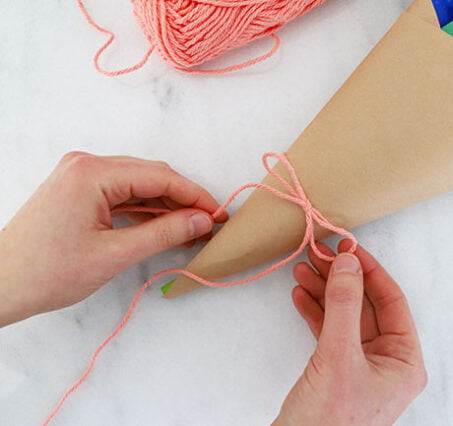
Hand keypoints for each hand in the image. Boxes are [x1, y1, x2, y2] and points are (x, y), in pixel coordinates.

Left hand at [0, 152, 226, 326]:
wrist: (1, 284)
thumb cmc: (48, 272)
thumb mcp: (114, 254)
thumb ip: (164, 233)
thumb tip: (202, 220)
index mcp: (92, 173)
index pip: (160, 176)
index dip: (195, 196)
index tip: (219, 215)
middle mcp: (86, 165)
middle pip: (151, 175)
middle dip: (183, 199)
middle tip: (208, 225)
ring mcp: (80, 175)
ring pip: (138, 183)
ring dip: (165, 205)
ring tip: (190, 230)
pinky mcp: (78, 189)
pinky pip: (122, 192)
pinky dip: (144, 208)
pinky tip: (162, 226)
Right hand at [274, 240, 426, 424]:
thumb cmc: (328, 420)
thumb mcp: (339, 356)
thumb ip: (344, 305)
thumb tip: (348, 262)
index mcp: (404, 361)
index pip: (392, 302)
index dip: (370, 271)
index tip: (348, 247)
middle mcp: (387, 362)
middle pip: (365, 306)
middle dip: (341, 279)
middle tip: (319, 253)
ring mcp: (361, 367)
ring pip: (344, 317)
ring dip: (324, 292)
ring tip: (302, 268)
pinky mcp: (337, 372)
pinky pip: (329, 333)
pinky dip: (315, 313)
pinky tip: (300, 295)